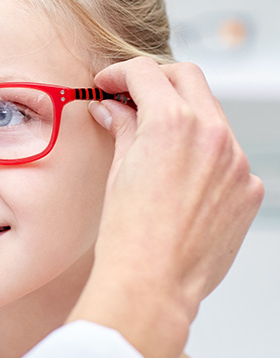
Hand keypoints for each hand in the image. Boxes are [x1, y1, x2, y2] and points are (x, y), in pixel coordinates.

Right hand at [70, 58, 263, 357]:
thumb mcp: (117, 172)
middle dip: (156, 80)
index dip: (120, 73)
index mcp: (173, 123)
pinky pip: (228, 155)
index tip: (109, 84)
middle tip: (131, 97)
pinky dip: (204, 153)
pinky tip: (180, 177)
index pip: (147, 73)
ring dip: (183, 116)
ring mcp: (237, 162)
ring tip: (155, 140)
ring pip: (211, 115)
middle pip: (187, 78)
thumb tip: (111, 110)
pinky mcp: (249, 189)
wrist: (151, 284)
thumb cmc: (127, 236)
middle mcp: (213, 134)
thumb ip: (121, 129)